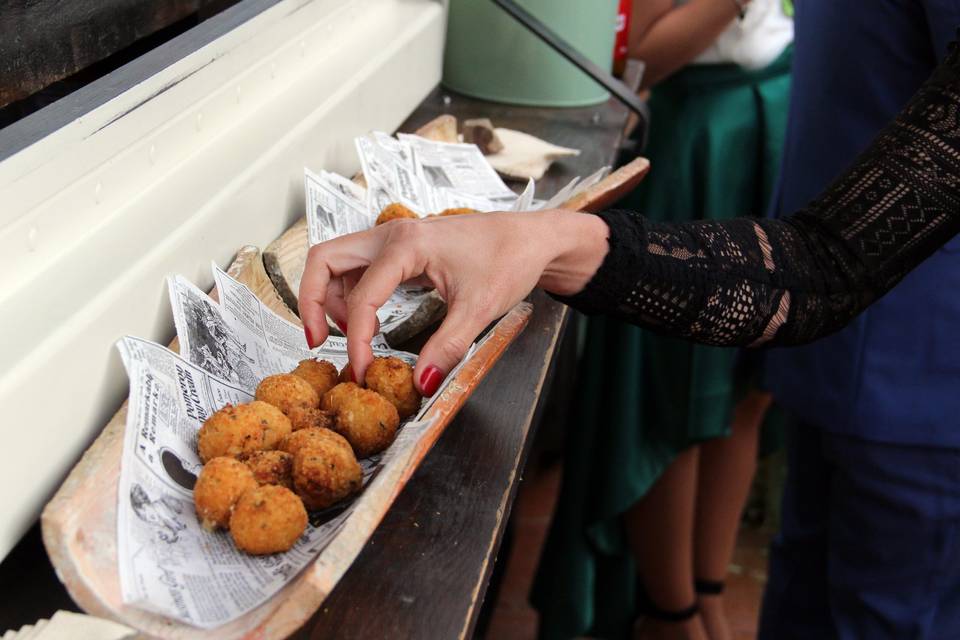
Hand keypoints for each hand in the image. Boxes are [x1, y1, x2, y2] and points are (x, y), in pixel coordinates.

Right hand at [298, 210, 608, 394]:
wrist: (532, 238)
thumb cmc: (510, 258)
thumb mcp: (479, 309)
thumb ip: (447, 348)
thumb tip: (421, 385)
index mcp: (407, 244)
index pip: (362, 295)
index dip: (358, 340)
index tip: (362, 372)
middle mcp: (391, 235)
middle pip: (324, 260)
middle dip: (312, 302)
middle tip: (318, 342)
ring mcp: (392, 238)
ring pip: (336, 262)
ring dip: (331, 298)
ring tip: (351, 336)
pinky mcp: (400, 249)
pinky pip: (357, 267)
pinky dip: (350, 293)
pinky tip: (366, 321)